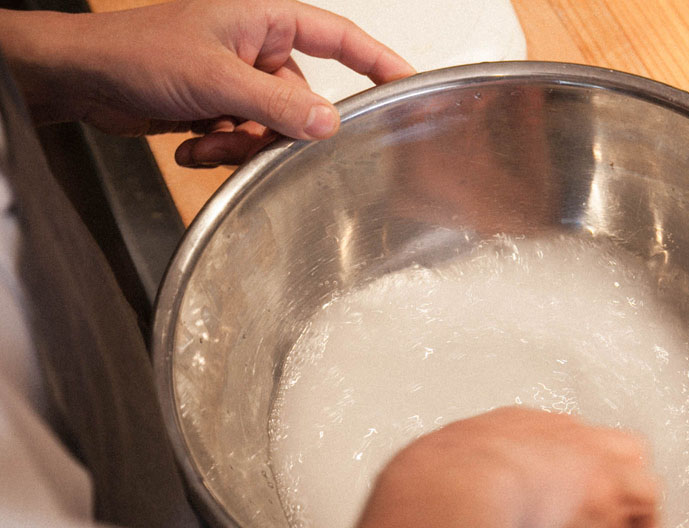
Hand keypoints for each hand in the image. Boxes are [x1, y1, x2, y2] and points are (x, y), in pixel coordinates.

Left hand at [0, 0, 413, 166]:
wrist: (82, 78)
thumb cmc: (137, 53)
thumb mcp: (216, 80)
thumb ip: (278, 103)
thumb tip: (329, 122)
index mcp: (264, 20)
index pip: (339, 37)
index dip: (377, 61)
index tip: (408, 84)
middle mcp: (256, 47)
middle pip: (303, 98)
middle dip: (277, 129)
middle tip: (252, 137)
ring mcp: (239, 79)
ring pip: (273, 127)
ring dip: (241, 144)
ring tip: (206, 139)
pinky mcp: (221, 107)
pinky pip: (246, 138)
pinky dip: (222, 148)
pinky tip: (191, 145)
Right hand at [386, 406, 659, 527]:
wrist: (453, 491)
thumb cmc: (436, 477)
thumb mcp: (440, 455)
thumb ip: (449, 467)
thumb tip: (428, 482)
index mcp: (524, 424)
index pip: (564, 437)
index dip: (567, 467)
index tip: (558, 492)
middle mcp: (567, 441)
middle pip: (624, 451)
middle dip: (623, 482)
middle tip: (611, 515)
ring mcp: (594, 476)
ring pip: (645, 494)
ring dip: (634, 527)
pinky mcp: (602, 518)